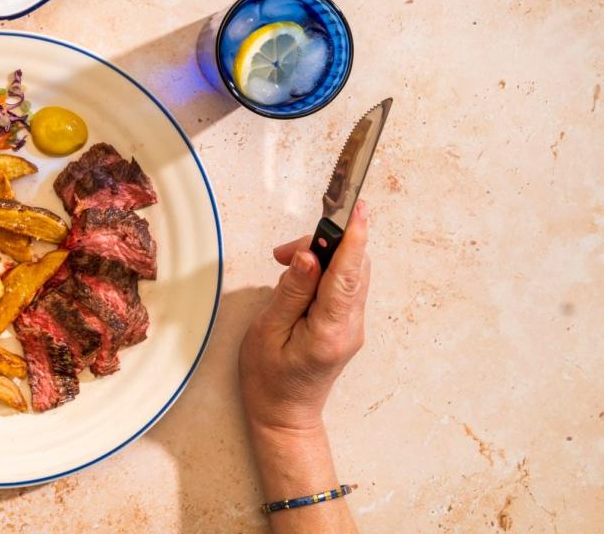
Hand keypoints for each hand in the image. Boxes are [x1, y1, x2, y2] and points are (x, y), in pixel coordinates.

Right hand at [239, 201, 370, 433]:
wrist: (284, 415)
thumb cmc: (269, 380)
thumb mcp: (268, 332)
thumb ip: (291, 291)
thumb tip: (308, 257)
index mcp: (331, 329)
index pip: (347, 274)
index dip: (353, 238)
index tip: (357, 210)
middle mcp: (351, 326)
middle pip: (353, 267)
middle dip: (324, 245)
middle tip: (285, 254)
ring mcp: (353, 326)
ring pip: (350, 274)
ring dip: (322, 258)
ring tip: (286, 265)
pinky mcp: (347, 325)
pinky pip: (343, 287)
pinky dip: (324, 272)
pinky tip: (299, 278)